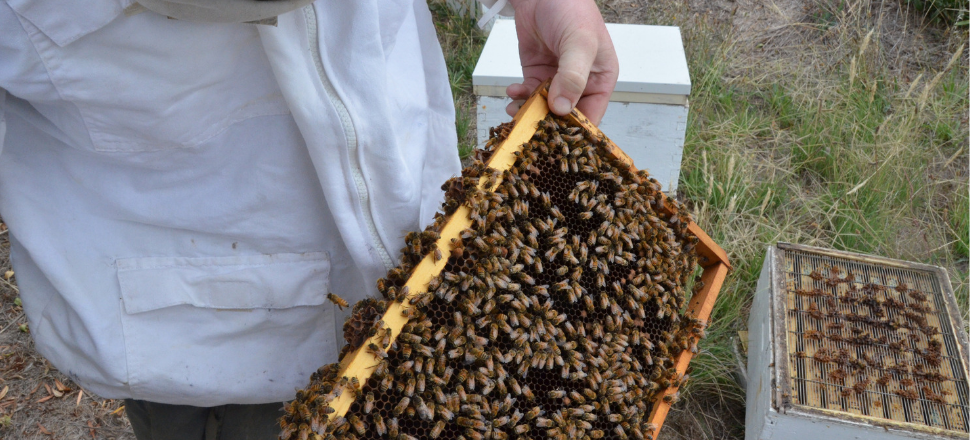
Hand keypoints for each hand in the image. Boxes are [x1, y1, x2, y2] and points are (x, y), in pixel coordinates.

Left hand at [505, 0, 618, 124]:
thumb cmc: (570, 10)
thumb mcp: (578, 43)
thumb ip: (572, 76)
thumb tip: (562, 109)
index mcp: (600, 79)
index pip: (592, 115)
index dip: (575, 132)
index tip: (556, 143)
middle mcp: (581, 84)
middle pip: (565, 117)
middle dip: (547, 125)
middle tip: (528, 131)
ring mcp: (557, 80)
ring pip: (544, 109)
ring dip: (528, 112)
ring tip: (515, 111)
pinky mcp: (537, 74)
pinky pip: (529, 95)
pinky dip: (519, 98)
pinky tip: (512, 91)